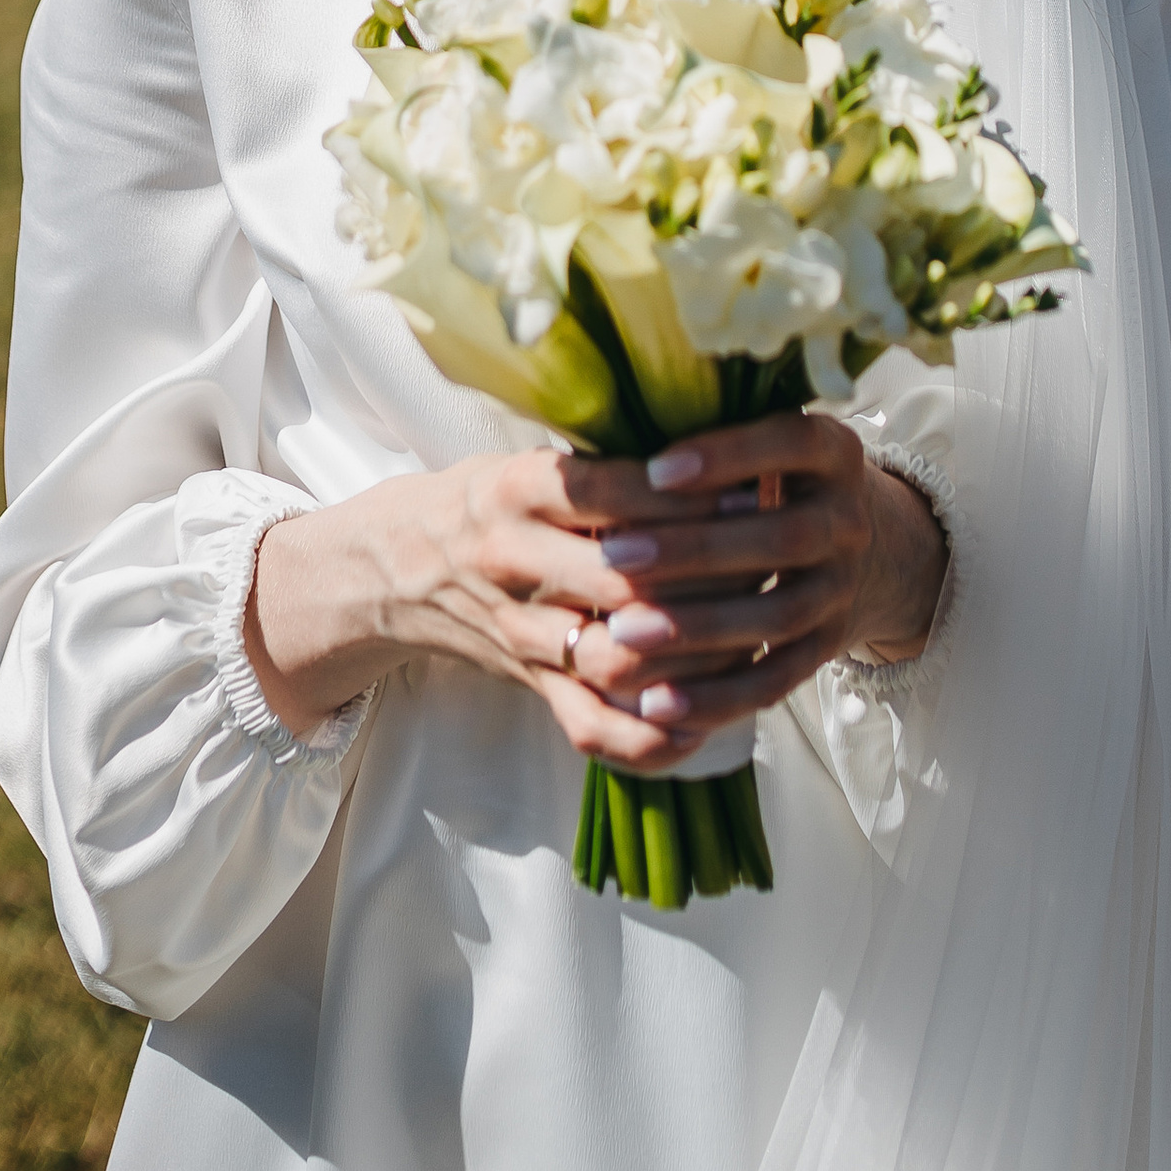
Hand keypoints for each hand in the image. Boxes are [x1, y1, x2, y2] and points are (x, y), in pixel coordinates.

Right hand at [245, 419, 946, 770]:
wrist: (391, 569)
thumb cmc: (488, 501)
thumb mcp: (531, 460)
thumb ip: (605, 461)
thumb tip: (717, 438)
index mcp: (516, 488)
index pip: (609, 490)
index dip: (685, 491)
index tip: (756, 483)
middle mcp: (510, 558)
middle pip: (619, 575)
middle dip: (704, 572)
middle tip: (779, 561)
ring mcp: (516, 629)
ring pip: (613, 653)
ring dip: (692, 650)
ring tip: (761, 632)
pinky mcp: (526, 684)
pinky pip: (591, 725)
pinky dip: (650, 732)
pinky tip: (708, 718)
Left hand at [564, 415, 948, 747]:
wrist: (866, 547)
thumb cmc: (776, 479)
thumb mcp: (765, 441)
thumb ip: (709, 431)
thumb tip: (616, 428)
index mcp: (835, 452)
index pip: (790, 443)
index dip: (726, 456)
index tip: (654, 469)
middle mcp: (849, 520)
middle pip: (781, 540)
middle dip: (694, 550)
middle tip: (614, 556)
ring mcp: (842, 590)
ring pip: (775, 616)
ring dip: (697, 628)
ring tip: (621, 633)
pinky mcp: (826, 650)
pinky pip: (774, 682)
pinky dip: (716, 696)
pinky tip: (656, 703)